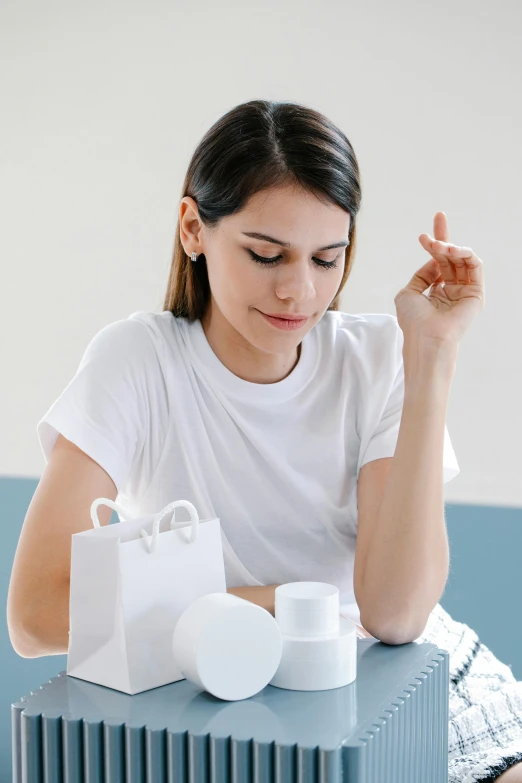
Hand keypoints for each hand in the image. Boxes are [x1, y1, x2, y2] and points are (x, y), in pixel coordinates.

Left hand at [394, 212, 484, 345]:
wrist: (426, 338)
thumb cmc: (413, 321)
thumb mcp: (409, 292)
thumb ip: (421, 275)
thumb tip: (434, 260)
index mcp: (436, 292)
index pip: (437, 263)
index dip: (433, 245)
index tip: (424, 234)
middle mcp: (451, 291)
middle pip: (450, 257)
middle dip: (443, 238)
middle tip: (438, 219)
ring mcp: (464, 291)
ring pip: (461, 260)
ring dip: (450, 247)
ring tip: (438, 244)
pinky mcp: (476, 293)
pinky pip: (474, 266)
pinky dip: (464, 253)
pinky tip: (451, 250)